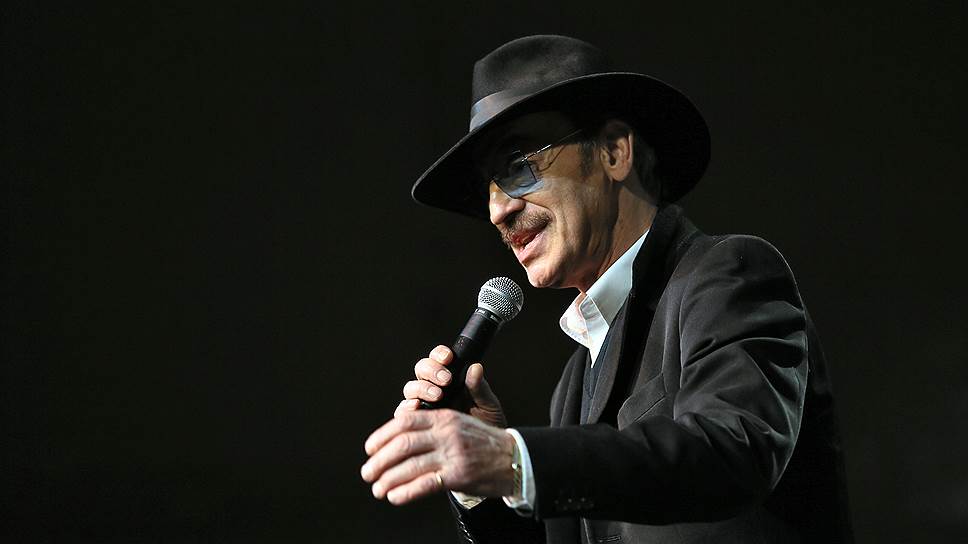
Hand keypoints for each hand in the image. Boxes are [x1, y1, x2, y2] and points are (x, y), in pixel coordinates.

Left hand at [361, 409, 514, 503]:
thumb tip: (402, 424)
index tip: (370, 448)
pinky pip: (425, 484)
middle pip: (402, 444)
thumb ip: (433, 423)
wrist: (516, 459)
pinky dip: (406, 492)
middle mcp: (447, 433)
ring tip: (378, 488)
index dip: (382, 435)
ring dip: (388, 479)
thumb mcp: (461, 420)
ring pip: (410, 466)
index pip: (404, 421)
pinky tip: (395, 497)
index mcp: (444, 417)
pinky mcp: (459, 475)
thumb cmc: (485, 443)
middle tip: (367, 472)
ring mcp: (453, 454)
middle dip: (379, 460)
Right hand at [396, 345, 506, 427]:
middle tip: (446, 380)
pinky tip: (416, 408)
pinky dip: (407, 407)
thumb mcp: (488, 407)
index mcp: (452, 380)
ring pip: (411, 389)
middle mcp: (434, 390)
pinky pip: (403, 412)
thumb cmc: (487, 427)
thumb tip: (476, 367)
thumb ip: (480, 388)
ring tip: (436, 395)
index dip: (439, 355)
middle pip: (421, 371)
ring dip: (421, 388)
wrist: (483, 456)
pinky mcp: (415, 423)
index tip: (448, 358)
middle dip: (431, 371)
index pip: (440, 360)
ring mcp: (423, 406)